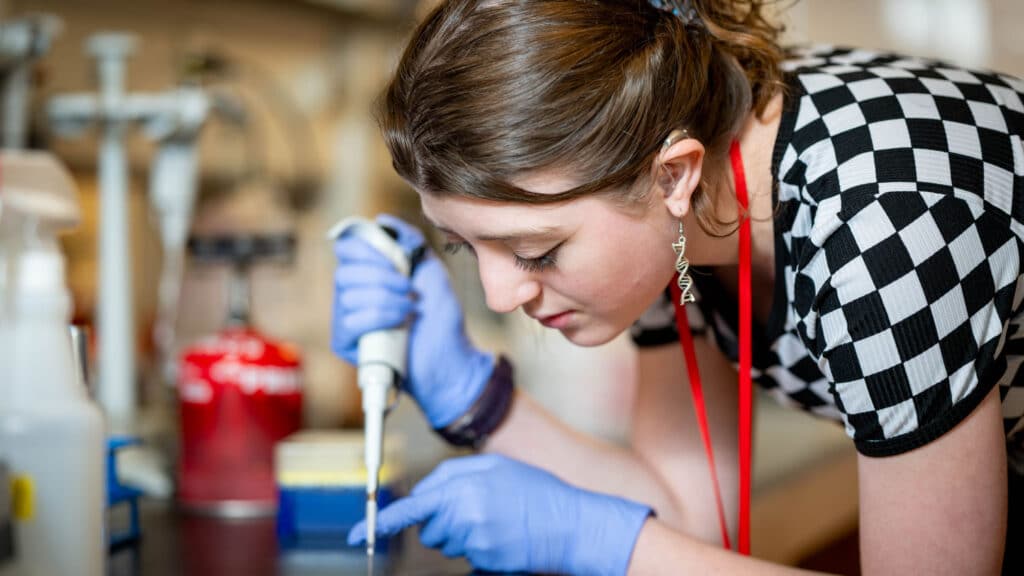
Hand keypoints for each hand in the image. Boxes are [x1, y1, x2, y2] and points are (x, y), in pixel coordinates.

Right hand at [331, 214, 494, 427]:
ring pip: (348, 296)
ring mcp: (346, 318)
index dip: (366, 249)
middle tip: (408, 287)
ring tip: (410, 308)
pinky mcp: (345, 343)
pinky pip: (352, 321)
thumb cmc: (439, 315)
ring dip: (387, 299)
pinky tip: (401, 324)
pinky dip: (381, 318)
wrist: (449, 356)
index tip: (394, 259)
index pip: (346, 248)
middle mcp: (351, 292)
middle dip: (382, 276)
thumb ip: (408, 240)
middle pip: (345, 271)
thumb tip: (382, 220)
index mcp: (368, 272)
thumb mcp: (429, 268)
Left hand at [347, 454, 651, 575]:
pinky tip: (502, 538)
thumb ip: (455, 475)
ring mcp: (475, 538)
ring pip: (446, 543)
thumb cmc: (537, 492)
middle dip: (444, 521)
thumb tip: (423, 495)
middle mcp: (465, 511)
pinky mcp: (486, 560)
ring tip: (495, 523)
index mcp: (464, 484)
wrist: (572, 524)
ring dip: (461, 535)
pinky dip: (479, 550)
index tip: (357, 533)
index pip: (414, 504)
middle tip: (477, 511)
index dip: (384, 520)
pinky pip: (467, 558)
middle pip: (428, 526)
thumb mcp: (496, 468)